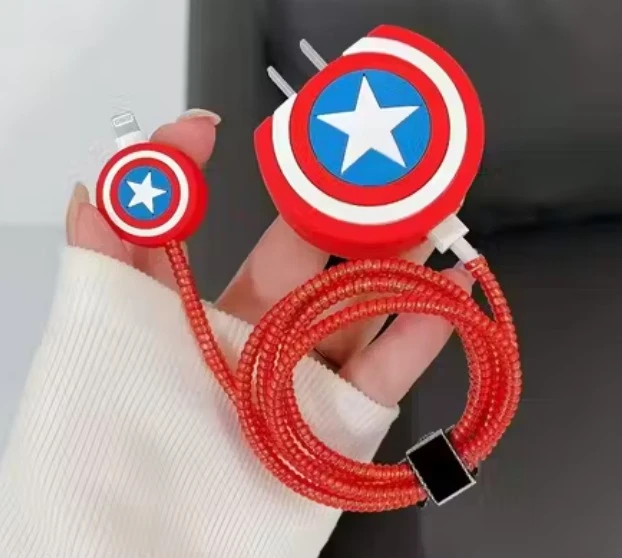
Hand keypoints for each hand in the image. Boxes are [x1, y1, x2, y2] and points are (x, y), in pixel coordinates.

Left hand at [67, 109, 473, 407]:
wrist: (153, 539)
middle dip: (348, 213)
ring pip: (361, 307)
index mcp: (209, 315)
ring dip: (398, 259)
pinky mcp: (341, 422)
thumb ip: (101, 258)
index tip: (232, 134)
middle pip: (316, 263)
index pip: (229, 234)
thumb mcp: (100, 332)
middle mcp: (263, 339)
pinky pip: (388, 374)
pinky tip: (447, 293)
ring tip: (427, 216)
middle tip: (375, 169)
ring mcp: (307, 377)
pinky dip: (422, 334)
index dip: (249, 183)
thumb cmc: (116, 433)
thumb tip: (99, 186)